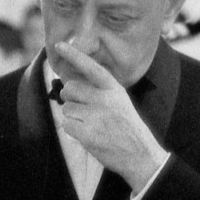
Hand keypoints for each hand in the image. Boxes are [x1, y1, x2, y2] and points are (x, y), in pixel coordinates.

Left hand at [54, 42, 167, 192]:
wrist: (140, 155)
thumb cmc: (127, 128)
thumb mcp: (120, 102)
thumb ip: (99, 92)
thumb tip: (69, 86)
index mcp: (114, 89)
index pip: (91, 67)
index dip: (74, 55)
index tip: (59, 45)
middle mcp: (105, 99)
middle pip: (70, 89)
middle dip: (70, 98)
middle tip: (83, 110)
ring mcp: (96, 116)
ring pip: (67, 109)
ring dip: (74, 118)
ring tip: (92, 126)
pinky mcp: (88, 133)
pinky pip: (67, 125)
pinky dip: (73, 132)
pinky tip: (88, 136)